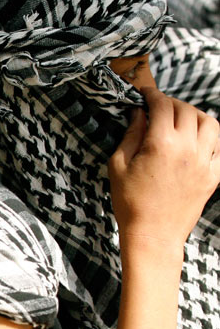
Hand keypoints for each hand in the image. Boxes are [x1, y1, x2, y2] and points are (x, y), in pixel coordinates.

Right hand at [108, 87, 219, 250]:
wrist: (153, 235)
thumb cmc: (130, 202)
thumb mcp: (118, 165)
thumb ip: (131, 135)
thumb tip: (138, 114)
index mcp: (161, 144)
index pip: (162, 106)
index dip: (153, 95)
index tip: (145, 93)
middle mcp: (188, 149)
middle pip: (187, 110)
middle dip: (172, 104)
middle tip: (159, 107)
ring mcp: (205, 162)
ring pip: (210, 123)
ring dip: (196, 115)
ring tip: (182, 120)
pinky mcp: (214, 175)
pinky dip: (210, 136)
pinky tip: (196, 140)